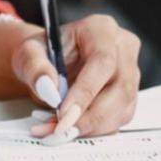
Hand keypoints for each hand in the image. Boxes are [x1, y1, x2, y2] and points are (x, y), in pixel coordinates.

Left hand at [12, 14, 140, 141]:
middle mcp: (123, 48)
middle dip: (89, 117)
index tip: (64, 114)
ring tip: (59, 132)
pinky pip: (119, 119)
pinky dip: (95, 130)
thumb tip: (49, 89)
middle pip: (120, 88)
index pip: (103, 61)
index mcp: (101, 29)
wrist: (49, 63)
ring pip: (122, 108)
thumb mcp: (29, 52)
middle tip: (61, 132)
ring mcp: (131, 72)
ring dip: (91, 127)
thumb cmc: (42, 53)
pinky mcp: (129, 95)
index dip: (85, 91)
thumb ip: (35, 66)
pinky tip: (72, 130)